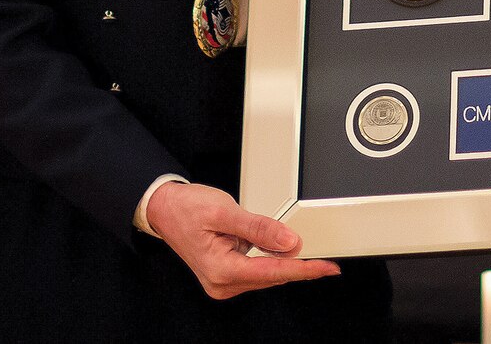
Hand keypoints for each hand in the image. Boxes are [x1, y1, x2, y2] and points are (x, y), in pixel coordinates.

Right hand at [145, 180, 340, 300]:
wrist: (164, 209)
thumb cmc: (187, 208)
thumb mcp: (225, 211)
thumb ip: (259, 227)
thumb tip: (289, 241)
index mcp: (221, 270)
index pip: (273, 272)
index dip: (304, 269)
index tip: (326, 268)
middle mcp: (222, 282)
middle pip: (272, 276)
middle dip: (298, 265)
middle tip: (325, 256)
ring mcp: (224, 281)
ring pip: (266, 274)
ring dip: (284, 262)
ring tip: (302, 248)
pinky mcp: (226, 274)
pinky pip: (257, 269)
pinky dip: (271, 259)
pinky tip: (279, 249)